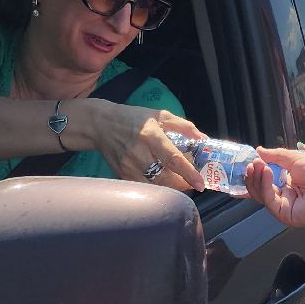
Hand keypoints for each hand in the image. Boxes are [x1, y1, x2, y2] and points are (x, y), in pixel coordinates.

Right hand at [79, 100, 205, 190]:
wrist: (101, 125)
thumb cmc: (134, 118)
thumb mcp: (160, 115)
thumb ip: (183, 126)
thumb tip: (203, 139)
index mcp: (151, 135)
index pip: (173, 158)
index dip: (188, 173)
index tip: (201, 184)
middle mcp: (139, 153)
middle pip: (165, 178)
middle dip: (182, 184)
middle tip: (192, 182)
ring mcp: (129, 166)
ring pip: (155, 186)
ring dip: (171, 188)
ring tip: (179, 182)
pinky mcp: (122, 175)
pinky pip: (144, 187)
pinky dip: (156, 187)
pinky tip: (162, 180)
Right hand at [245, 145, 304, 227]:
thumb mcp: (295, 158)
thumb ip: (275, 156)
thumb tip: (259, 150)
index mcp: (288, 183)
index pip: (264, 180)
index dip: (253, 172)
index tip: (244, 163)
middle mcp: (285, 196)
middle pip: (259, 189)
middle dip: (252, 175)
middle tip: (249, 162)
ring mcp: (285, 207)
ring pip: (260, 195)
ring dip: (255, 178)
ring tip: (256, 164)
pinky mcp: (286, 215)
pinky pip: (269, 201)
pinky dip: (264, 186)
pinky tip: (266, 172)